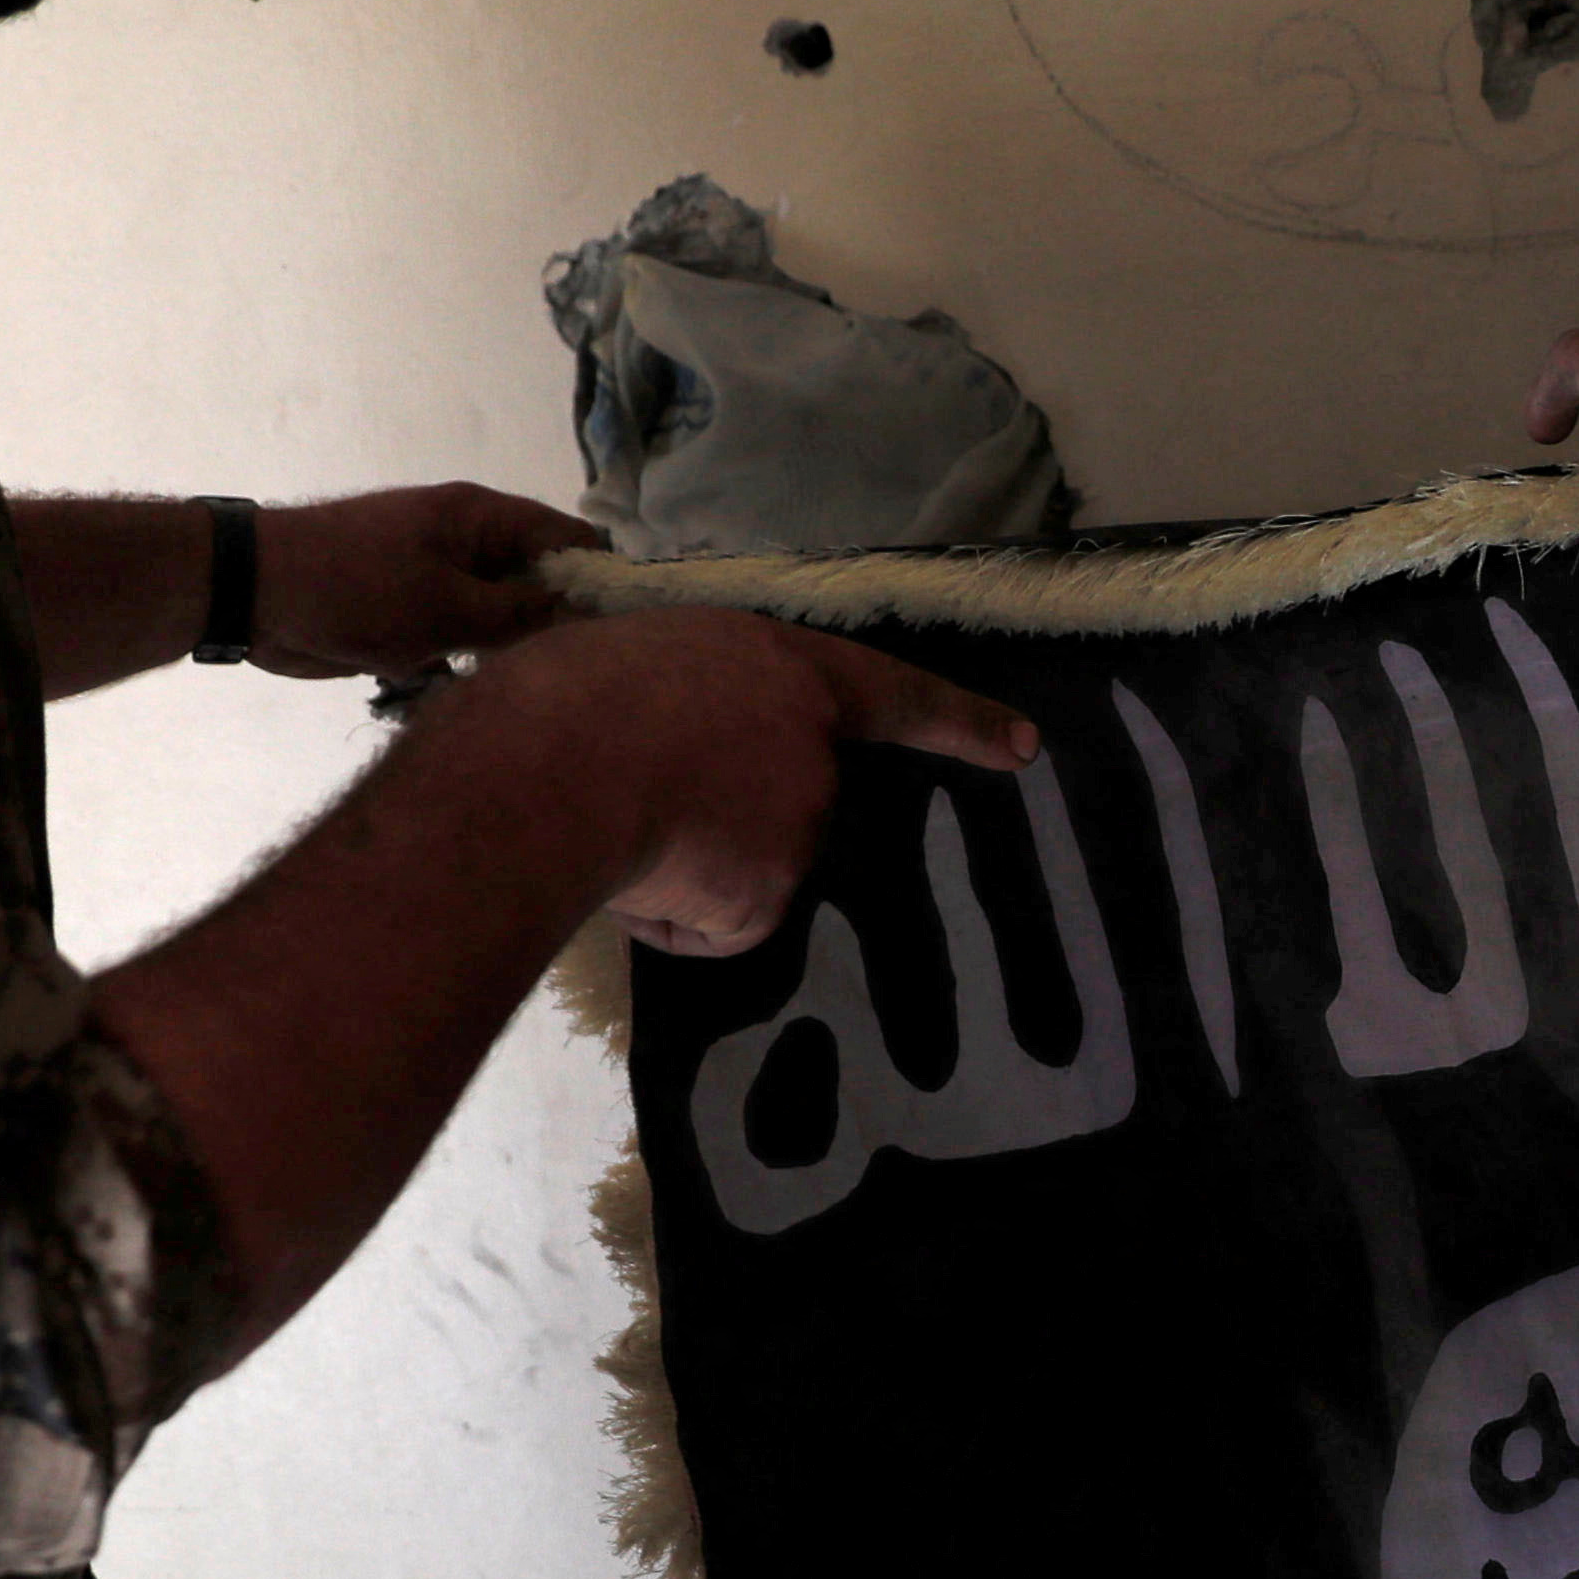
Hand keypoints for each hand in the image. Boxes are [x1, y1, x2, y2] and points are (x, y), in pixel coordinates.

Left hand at [252, 483, 607, 680]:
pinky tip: (486, 695)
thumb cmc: (354, 589)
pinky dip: (472, 661)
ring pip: (501, 615)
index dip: (604, 580)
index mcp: (481, 518)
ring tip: (545, 695)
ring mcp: (438, 577)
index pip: (569, 539)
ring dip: (513, 651)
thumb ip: (519, 614)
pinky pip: (462, 635)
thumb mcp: (447, 607)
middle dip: (562, 624)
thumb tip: (583, 615)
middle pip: (539, 581)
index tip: (632, 633)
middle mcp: (467, 542)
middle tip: (593, 680)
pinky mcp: (410, 613)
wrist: (252, 594)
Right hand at [476, 610, 1035, 958]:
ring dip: (676, 862)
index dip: (958, 719)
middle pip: (776, 800)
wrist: (555, 764)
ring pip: (734, 867)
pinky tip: (627, 877)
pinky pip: (709, 923)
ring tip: (605, 822)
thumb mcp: (634, 655)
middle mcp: (810, 745)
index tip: (1023, 747)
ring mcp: (801, 823)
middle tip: (625, 789)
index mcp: (781, 662)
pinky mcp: (771, 894)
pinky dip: (665, 915)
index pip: (889, 693)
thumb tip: (652, 742)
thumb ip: (682, 692)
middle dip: (711, 813)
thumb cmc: (565, 694)